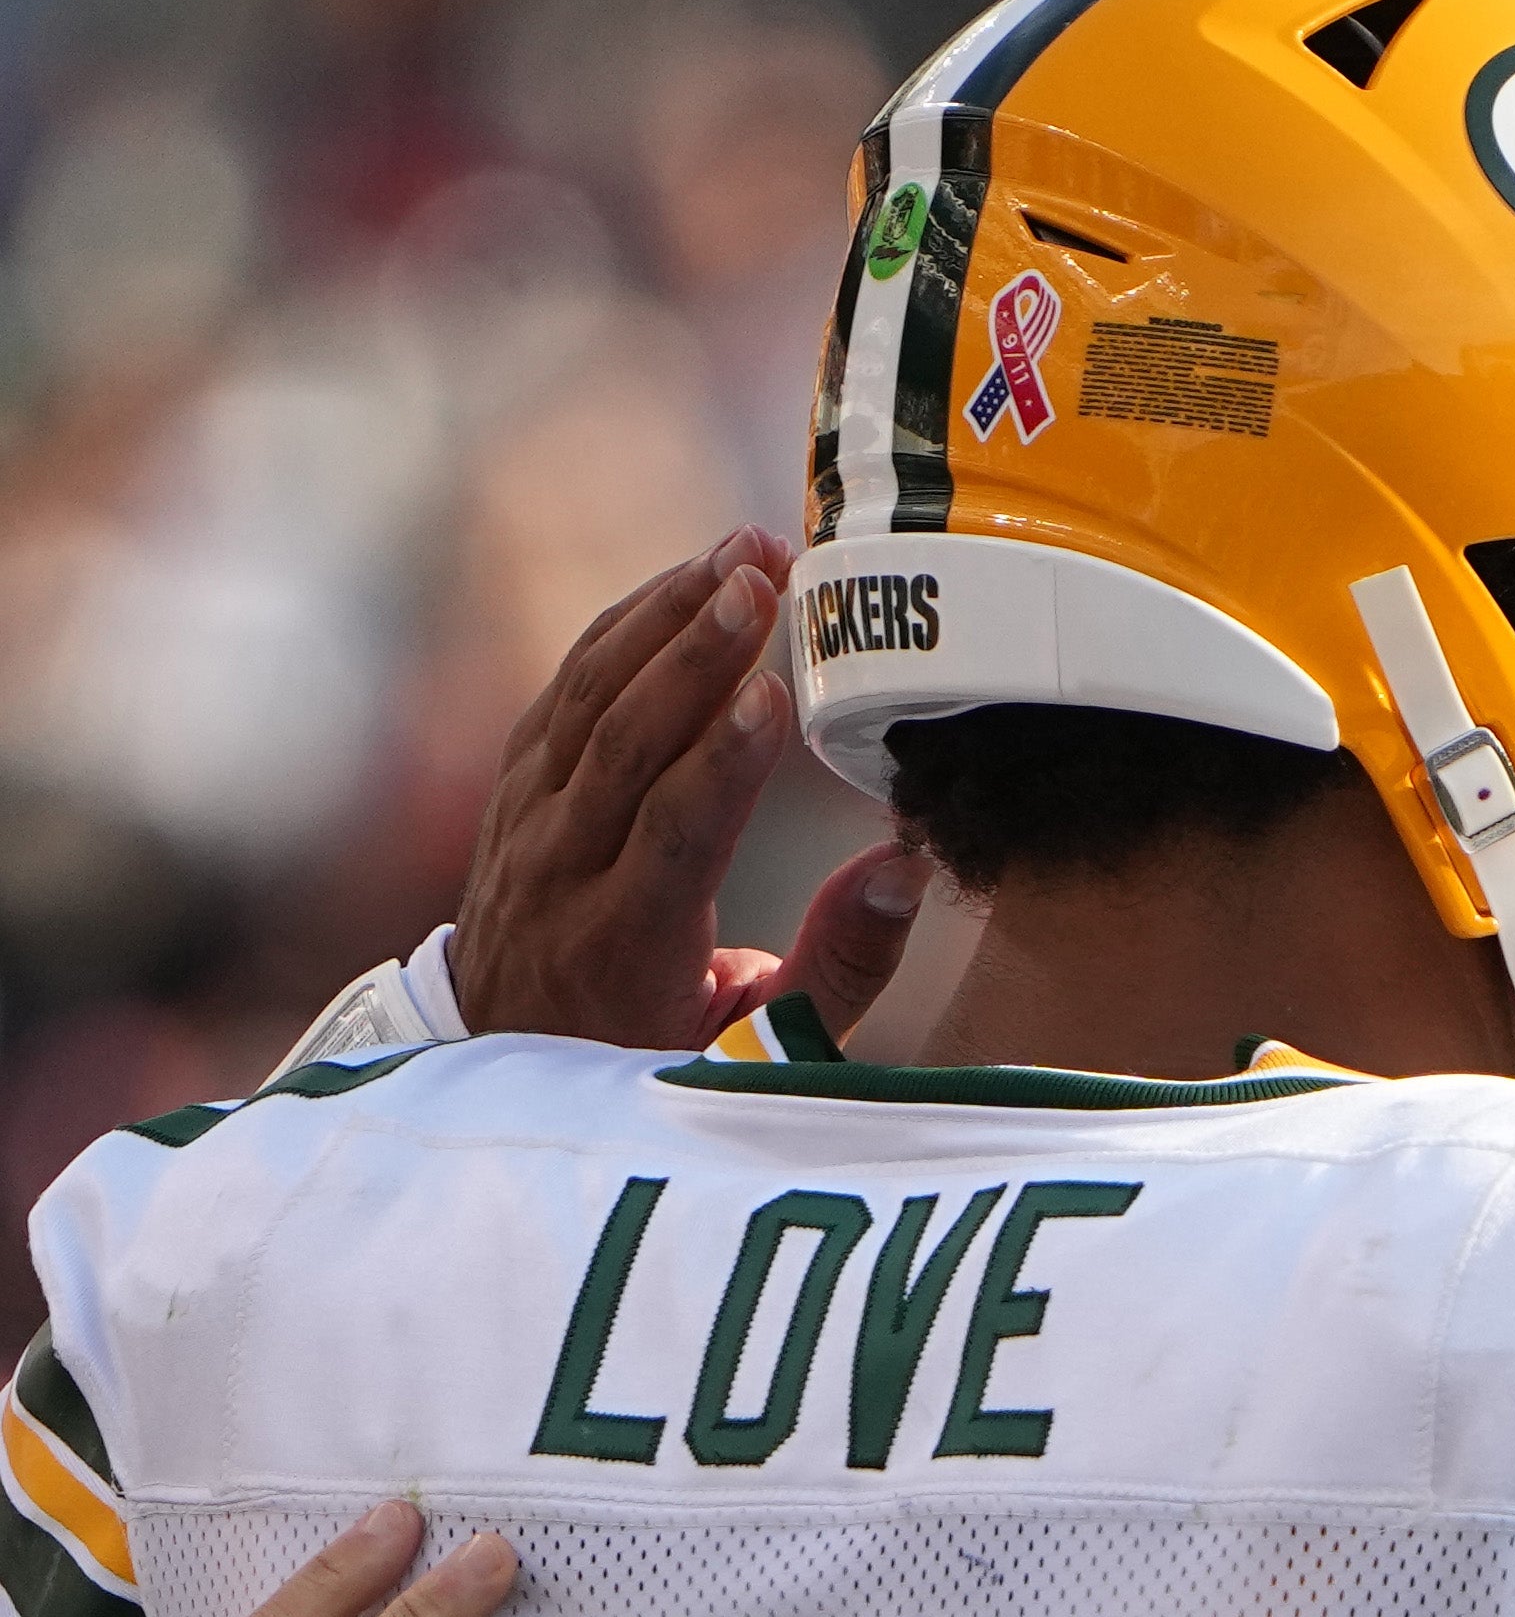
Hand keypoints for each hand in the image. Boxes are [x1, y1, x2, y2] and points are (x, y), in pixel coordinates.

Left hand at [453, 532, 922, 1051]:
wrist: (512, 1060)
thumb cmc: (658, 1059)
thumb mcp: (757, 1048)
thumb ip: (837, 965)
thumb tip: (900, 868)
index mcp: (622, 948)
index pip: (674, 832)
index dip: (723, 761)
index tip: (776, 690)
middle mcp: (558, 873)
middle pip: (624, 741)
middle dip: (697, 649)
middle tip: (763, 576)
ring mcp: (524, 821)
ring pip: (589, 696)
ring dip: (665, 615)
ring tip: (741, 555)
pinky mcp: (516, 785)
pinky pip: (567, 690)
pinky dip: (624, 631)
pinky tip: (681, 588)